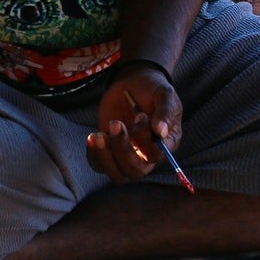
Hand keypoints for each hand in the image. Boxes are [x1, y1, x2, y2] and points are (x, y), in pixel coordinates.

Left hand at [87, 64, 183, 183]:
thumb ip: (166, 111)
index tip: (139, 115)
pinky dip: (94, 154)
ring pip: (118, 175)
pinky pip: (99, 165)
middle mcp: (147, 155)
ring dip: (106, 157)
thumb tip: (161, 131)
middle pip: (135, 170)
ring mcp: (127, 154)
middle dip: (122, 149)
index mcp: (166, 143)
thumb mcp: (164, 94)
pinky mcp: (109, 150)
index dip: (144, 141)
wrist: (133, 84)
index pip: (156, 156)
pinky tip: (93, 135)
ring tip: (100, 134)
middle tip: (116, 123)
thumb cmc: (152, 90)